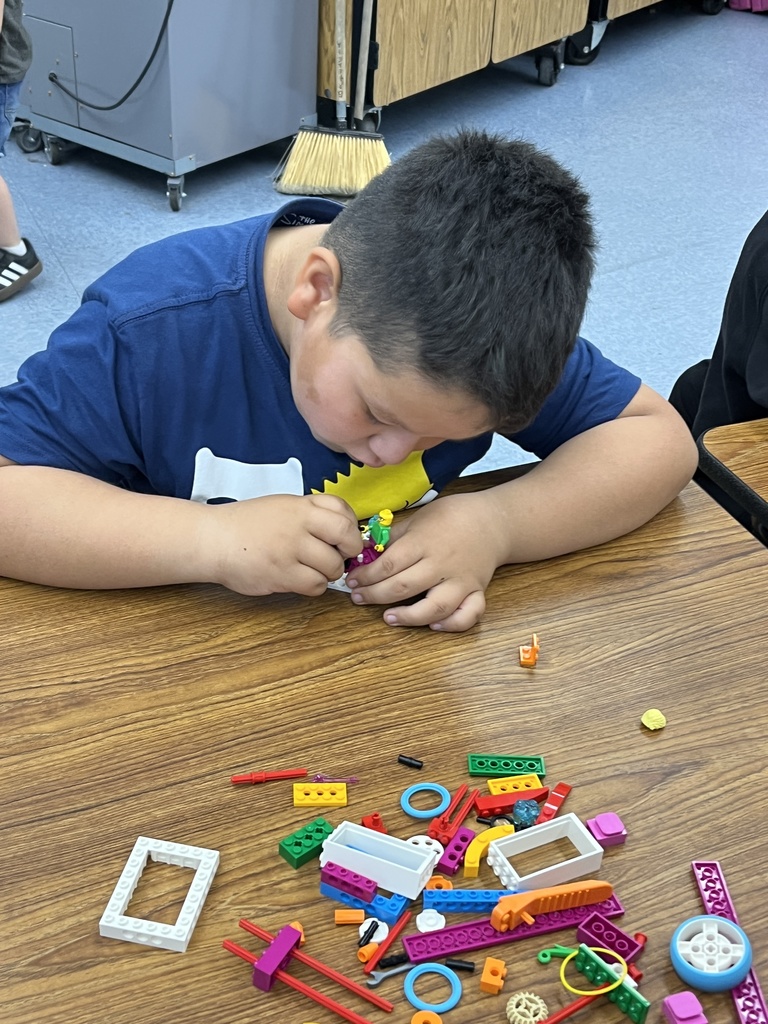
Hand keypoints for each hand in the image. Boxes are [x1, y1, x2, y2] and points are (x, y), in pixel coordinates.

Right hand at [203, 493, 362, 596]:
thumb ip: (311, 513)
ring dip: (329, 572)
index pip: (344, 511)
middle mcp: (298, 525)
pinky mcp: (282, 574)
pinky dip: (314, 586)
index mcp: (300, 505)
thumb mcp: (282, 505)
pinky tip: (302, 579)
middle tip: (339, 556)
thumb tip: (344, 530)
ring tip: (313, 569)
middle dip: (349, 551)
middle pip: (346, 538)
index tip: (346, 536)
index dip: (352, 526)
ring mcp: (290, 550)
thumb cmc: (247, 524)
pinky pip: (315, 585)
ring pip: (333, 566)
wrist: (214, 539)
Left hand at [345, 492, 506, 631]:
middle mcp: (443, 563)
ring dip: (410, 616)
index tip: (352, 581)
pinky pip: (469, 614)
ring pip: (436, 606)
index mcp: (425, 541)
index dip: (366, 575)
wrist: (494, 521)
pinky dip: (453, 624)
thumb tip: (365, 551)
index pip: (389, 563)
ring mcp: (462, 580)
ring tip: (389, 618)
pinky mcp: (477, 591)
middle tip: (359, 598)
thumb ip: (394, 538)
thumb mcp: (419, 518)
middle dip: (376, 595)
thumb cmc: (452, 517)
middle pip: (405, 586)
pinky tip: (435, 626)